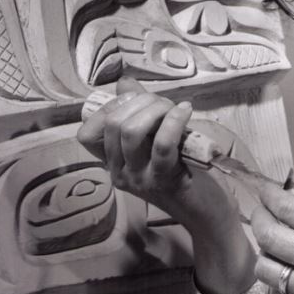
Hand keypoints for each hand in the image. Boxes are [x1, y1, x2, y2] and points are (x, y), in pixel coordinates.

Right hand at [76, 78, 235, 229]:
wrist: (206, 209)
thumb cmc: (180, 170)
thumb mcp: (154, 139)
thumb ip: (137, 111)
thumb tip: (124, 83)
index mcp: (112, 163)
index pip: (87, 132)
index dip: (108, 107)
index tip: (133, 100)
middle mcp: (119, 172)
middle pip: (113, 124)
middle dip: (140, 101)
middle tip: (163, 103)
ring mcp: (139, 178)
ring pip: (132, 130)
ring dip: (155, 108)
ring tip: (174, 108)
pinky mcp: (163, 180)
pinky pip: (162, 142)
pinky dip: (174, 120)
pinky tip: (185, 111)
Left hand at [251, 181, 293, 293]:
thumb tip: (290, 204)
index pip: (288, 209)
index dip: (269, 197)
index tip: (264, 192)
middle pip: (270, 237)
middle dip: (259, 219)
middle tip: (262, 213)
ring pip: (268, 270)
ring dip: (265, 253)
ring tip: (274, 245)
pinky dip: (278, 283)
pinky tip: (288, 275)